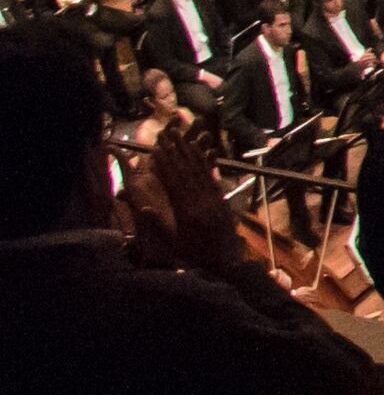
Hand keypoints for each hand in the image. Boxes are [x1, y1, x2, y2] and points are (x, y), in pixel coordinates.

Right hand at [132, 126, 240, 270]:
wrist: (226, 260)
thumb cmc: (196, 254)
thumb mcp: (173, 244)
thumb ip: (159, 225)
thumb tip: (144, 206)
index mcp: (188, 211)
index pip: (174, 182)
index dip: (166, 164)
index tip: (158, 148)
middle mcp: (202, 200)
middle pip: (188, 171)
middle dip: (177, 151)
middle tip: (169, 134)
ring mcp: (214, 198)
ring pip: (201, 171)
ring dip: (191, 153)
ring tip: (184, 137)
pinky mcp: (221, 199)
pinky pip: (213, 178)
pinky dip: (206, 163)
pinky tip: (203, 152)